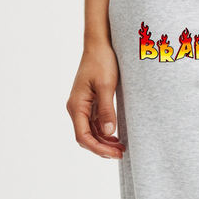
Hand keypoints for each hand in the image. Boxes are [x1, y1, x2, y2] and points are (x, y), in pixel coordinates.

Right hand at [66, 40, 125, 159]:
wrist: (99, 45)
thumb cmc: (102, 62)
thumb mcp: (106, 86)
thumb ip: (106, 110)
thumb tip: (108, 132)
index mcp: (77, 105)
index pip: (83, 136)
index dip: (98, 148)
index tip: (114, 154)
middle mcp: (76, 108)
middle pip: (86, 137)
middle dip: (102, 148)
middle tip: (121, 154)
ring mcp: (82, 107)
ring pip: (91, 133)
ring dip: (104, 142)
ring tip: (121, 148)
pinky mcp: (90, 104)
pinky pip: (95, 124)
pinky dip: (105, 133)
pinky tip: (116, 137)